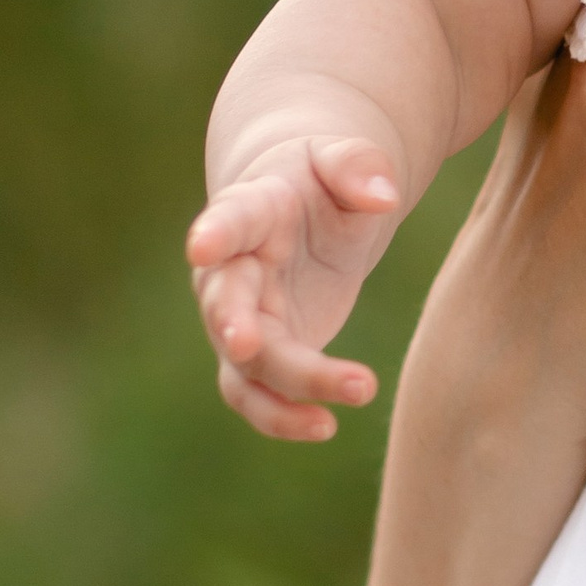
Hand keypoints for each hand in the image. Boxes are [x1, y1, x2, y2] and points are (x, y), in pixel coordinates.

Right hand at [187, 135, 404, 441]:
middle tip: (247, 345)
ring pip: (245, 363)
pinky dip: (284, 417)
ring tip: (337, 410)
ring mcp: (240, 316)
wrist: (303, 208)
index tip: (201, 247)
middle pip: (225, 302)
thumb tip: (383, 195)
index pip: (231, 219)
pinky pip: (260, 394)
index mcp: (252, 209)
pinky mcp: (262, 353)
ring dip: (284, 388)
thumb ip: (358, 167)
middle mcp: (232, 269)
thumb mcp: (344, 158)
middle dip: (231, 324)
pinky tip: (326, 427)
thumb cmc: (323, 179)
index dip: (216, 232)